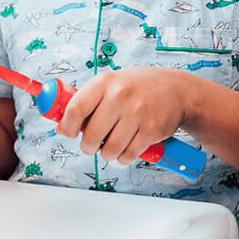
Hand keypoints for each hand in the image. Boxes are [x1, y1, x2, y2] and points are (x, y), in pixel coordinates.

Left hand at [56, 67, 188, 164]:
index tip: (69, 132)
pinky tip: (129, 144)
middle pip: (90, 137)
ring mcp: (137, 113)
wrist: (178, 90)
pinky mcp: (151, 129)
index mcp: (105, 82)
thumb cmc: (140, 88)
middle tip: (95, 142)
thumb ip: (88, 102)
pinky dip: (125, 156)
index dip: (67, 127)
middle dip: (89, 145)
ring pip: (108, 151)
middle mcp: (120, 96)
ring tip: (114, 142)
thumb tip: (60, 125)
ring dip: (108, 153)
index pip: (75, 110)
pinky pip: (127, 155)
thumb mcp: (113, 84)